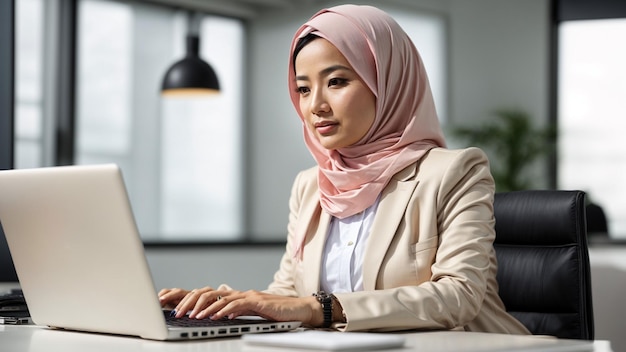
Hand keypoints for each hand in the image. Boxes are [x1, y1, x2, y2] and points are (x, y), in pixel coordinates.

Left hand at [159, 286, 322, 326]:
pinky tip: (216, 317)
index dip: (187, 297)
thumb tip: (216, 314)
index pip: (206, 294)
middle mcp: (238, 293)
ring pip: (220, 299)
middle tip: (176, 311)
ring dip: (204, 308)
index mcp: (234, 296)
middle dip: (189, 301)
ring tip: (192, 316)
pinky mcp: (258, 302)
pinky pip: (238, 305)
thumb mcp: (249, 313)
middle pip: (208, 293)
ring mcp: (248, 296)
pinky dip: (225, 311)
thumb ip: (233, 311)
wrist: (299, 310)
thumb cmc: (276, 313)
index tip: (169, 303)